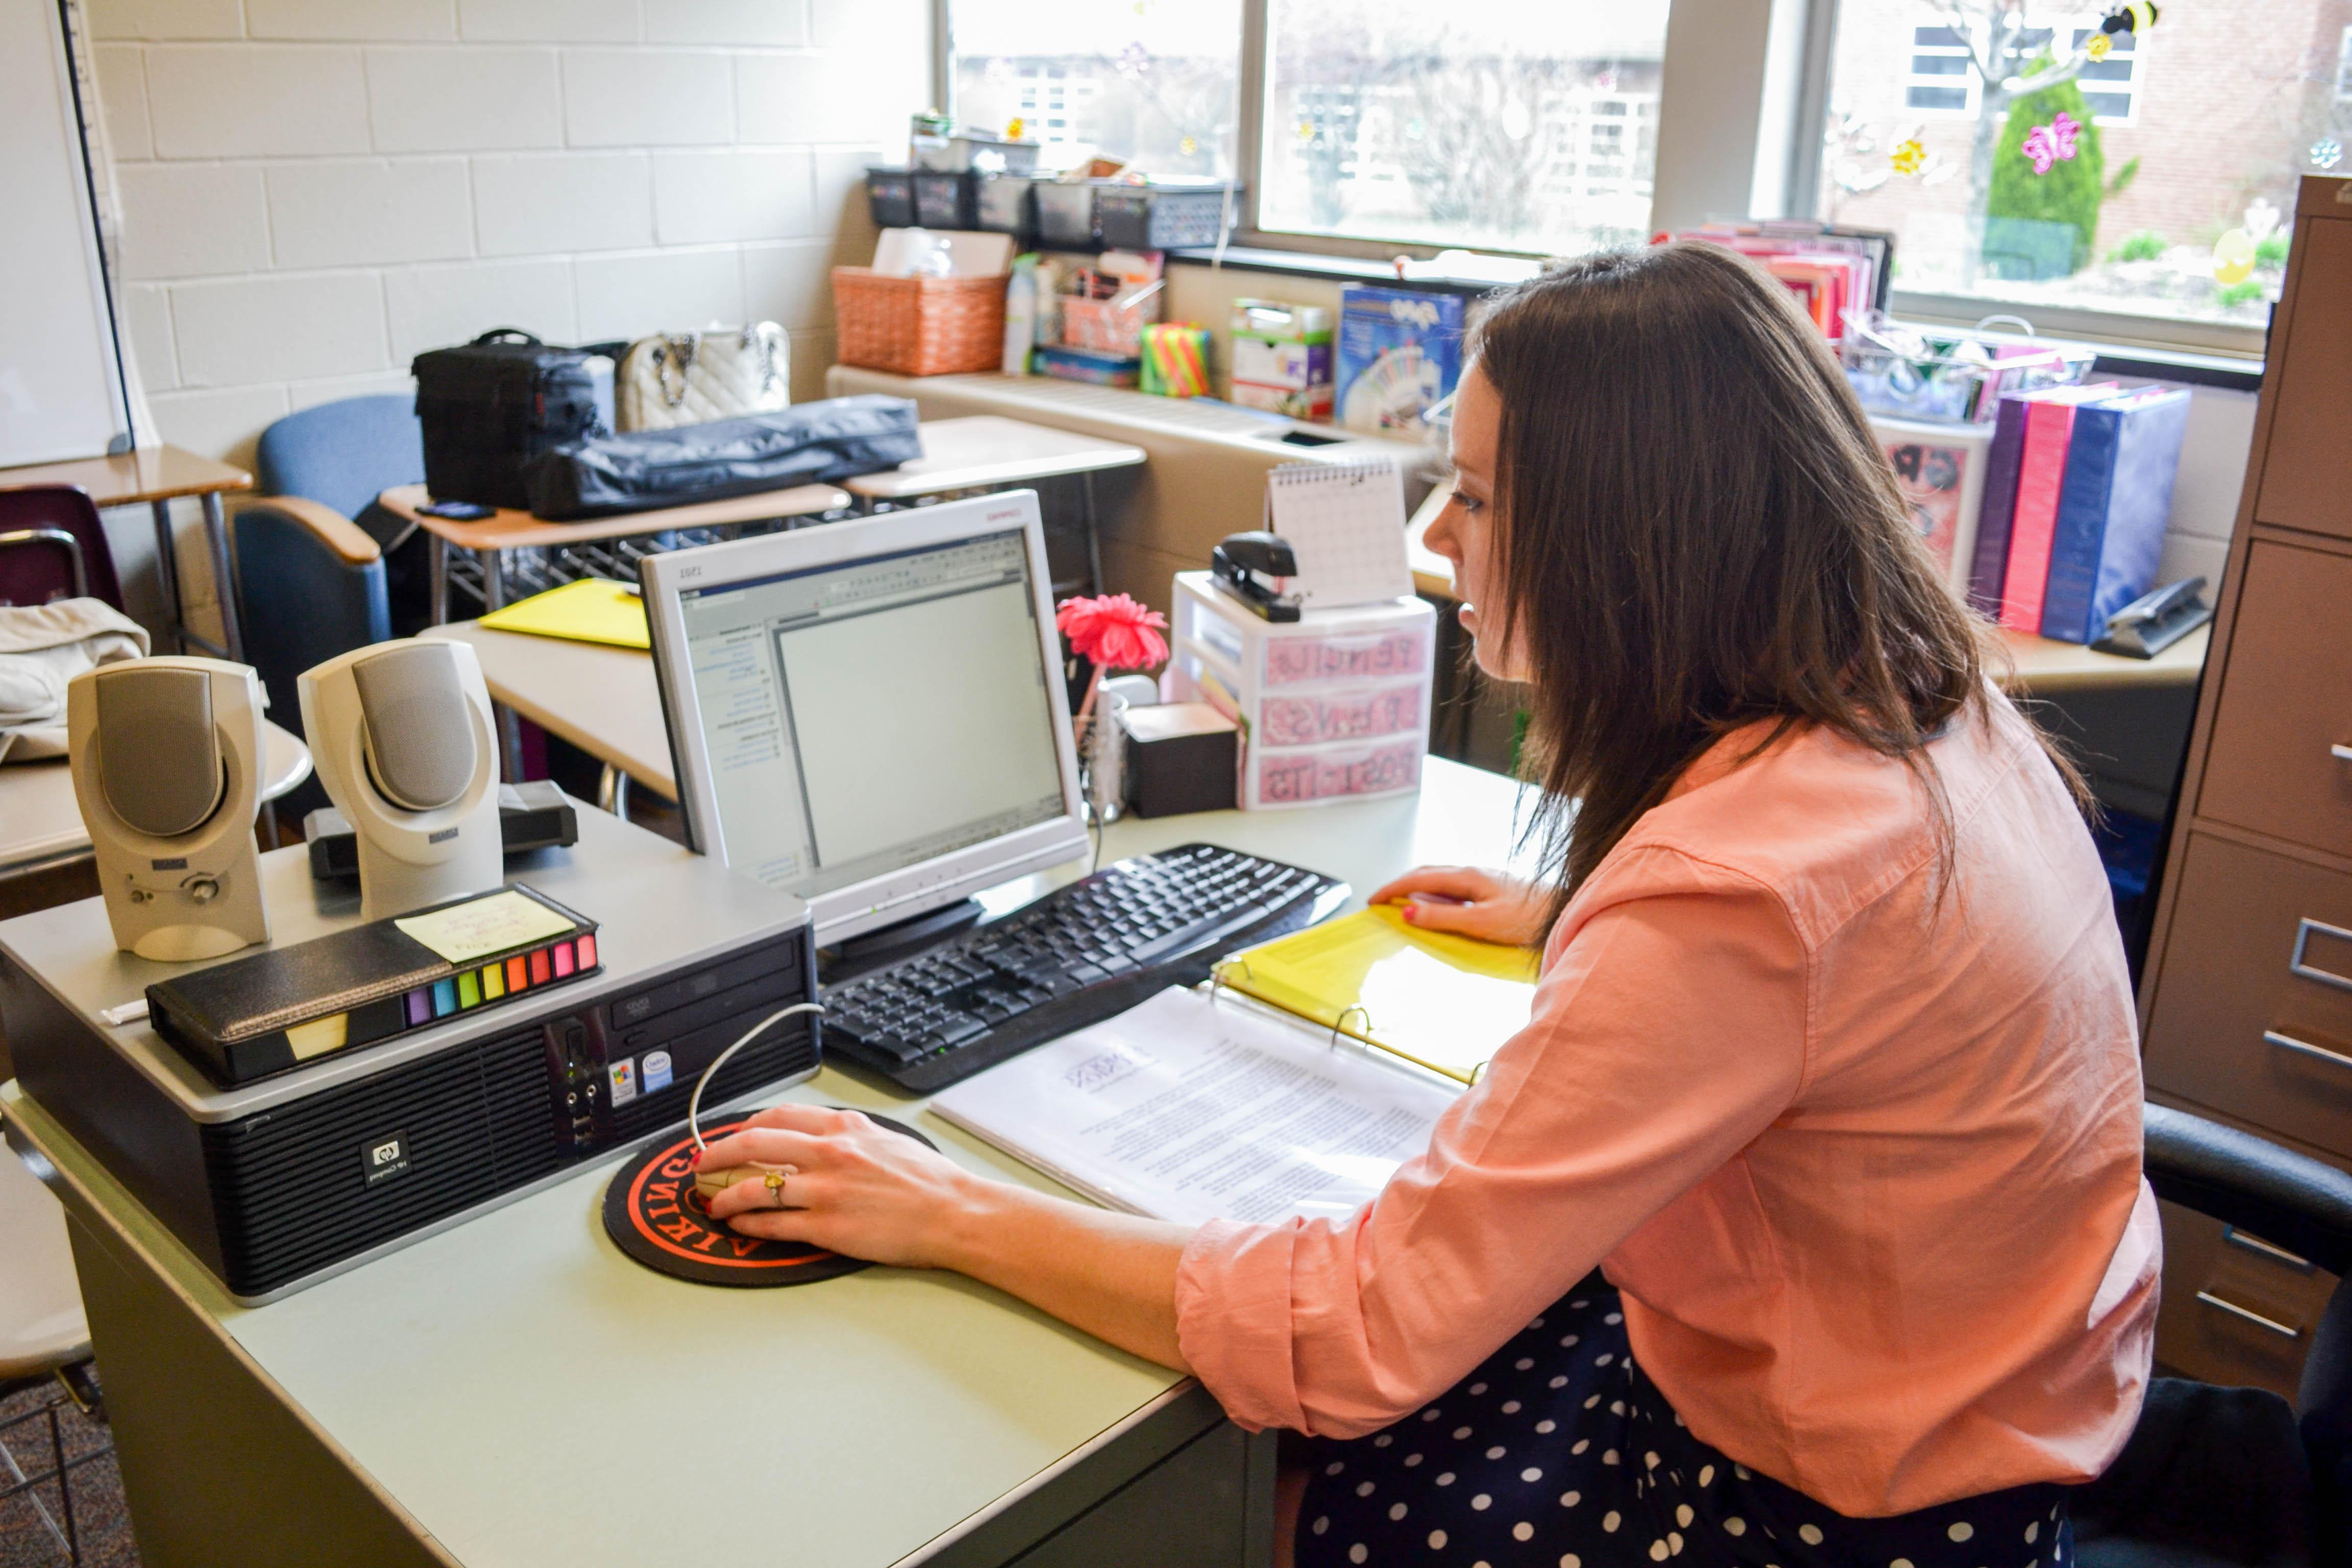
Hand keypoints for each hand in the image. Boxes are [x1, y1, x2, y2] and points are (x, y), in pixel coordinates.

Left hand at [699, 1103, 986, 1268]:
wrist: (953, 1212)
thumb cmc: (929, 1182)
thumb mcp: (886, 1140)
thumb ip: (850, 1136)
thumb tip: (821, 1139)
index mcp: (845, 1128)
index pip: (781, 1116)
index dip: (746, 1126)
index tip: (734, 1136)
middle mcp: (830, 1153)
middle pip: (755, 1144)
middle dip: (718, 1154)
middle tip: (702, 1165)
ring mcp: (825, 1190)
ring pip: (755, 1187)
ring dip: (725, 1195)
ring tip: (713, 1203)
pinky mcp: (826, 1226)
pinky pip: (773, 1224)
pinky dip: (747, 1223)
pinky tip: (738, 1224)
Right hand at [1367, 864, 1548, 946]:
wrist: (1565, 911)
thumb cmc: (1529, 918)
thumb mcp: (1480, 923)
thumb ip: (1443, 917)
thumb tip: (1407, 911)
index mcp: (1467, 876)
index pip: (1417, 878)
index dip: (1391, 888)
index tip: (1372, 900)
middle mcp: (1473, 872)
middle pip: (1426, 872)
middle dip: (1400, 884)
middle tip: (1381, 900)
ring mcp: (1484, 878)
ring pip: (1440, 878)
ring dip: (1417, 888)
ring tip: (1403, 904)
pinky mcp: (1493, 888)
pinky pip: (1454, 886)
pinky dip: (1436, 893)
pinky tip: (1439, 906)